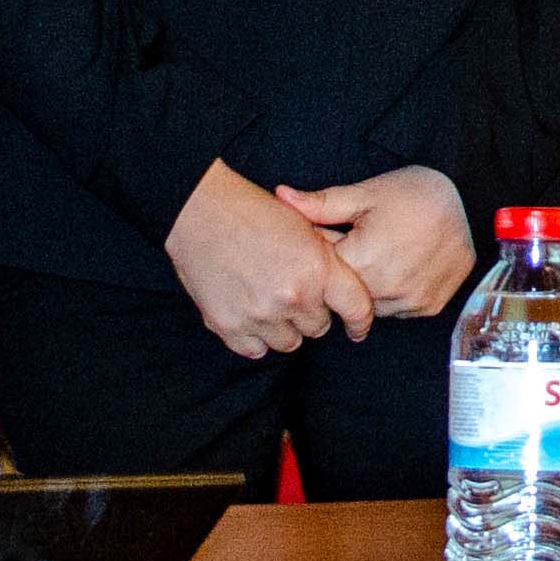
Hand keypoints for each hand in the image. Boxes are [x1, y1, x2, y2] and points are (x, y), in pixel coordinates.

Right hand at [169, 160, 377, 356]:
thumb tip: (339, 293)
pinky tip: (250, 312)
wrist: (200, 210)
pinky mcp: (229, 326)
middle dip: (310, 313)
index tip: (356, 329)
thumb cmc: (252, 211)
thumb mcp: (304, 225)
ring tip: (269, 300)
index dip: (359, 322)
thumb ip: (326, 262)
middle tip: (293, 290)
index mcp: (318, 268)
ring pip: (289, 343)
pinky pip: (255, 350)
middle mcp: (293, 296)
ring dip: (283, 327)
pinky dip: (255, 336)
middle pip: (318, 328)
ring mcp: (260, 315)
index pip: (356, 309)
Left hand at [276, 165, 476, 321]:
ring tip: (381, 253)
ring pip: (370, 305)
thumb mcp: (364, 193)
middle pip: (345, 293)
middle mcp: (385, 288)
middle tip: (360, 243)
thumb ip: (319, 204)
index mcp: (362, 260)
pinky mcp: (427, 307)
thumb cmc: (412, 192)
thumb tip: (279, 196)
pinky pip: (397, 309)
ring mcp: (409, 301)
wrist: (467, 197)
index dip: (322, 253)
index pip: (324, 271)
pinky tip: (399, 266)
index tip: (330, 236)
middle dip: (344, 272)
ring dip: (367, 286)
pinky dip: (392, 294)